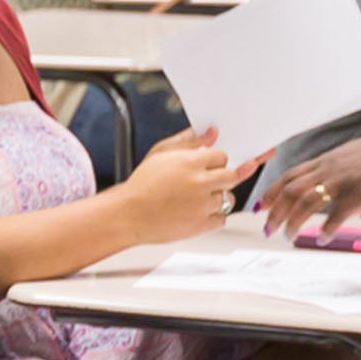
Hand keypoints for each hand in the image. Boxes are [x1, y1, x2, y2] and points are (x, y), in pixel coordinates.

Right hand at [113, 128, 256, 244]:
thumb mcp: (161, 152)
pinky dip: (214, 216)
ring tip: (201, 198)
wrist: (129, 214)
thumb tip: (211, 133)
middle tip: (212, 181)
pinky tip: (200, 212)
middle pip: (232, 176)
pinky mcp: (201, 225)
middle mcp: (200, 183)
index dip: (216, 160)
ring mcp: (202, 205)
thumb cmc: (141, 184)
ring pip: (229, 199)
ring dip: (219, 197)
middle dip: (224, 177)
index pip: (222, 156)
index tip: (211, 165)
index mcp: (191, 162)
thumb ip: (189, 140)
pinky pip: (222, 219)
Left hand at [262, 131, 360, 239]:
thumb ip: (347, 178)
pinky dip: (326, 230)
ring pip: (305, 202)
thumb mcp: (358, 159)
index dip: (273, 190)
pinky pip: (336, 216)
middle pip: (291, 190)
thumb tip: (348, 207)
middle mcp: (330, 169)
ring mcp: (343, 181)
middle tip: (268, 228)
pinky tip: (323, 239)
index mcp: (328, 160)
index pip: (290, 175)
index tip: (262, 205)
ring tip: (288, 237)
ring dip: (293, 222)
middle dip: (275, 211)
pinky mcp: (359, 194)